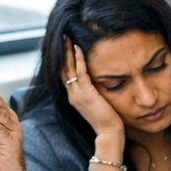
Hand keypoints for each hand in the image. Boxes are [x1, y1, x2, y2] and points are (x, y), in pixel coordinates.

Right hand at [61, 41, 125, 156]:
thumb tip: (96, 82)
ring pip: (69, 69)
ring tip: (67, 37)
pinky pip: (81, 73)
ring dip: (68, 52)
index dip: (63, 60)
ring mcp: (78, 94)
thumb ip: (92, 92)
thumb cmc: (107, 120)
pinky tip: (79, 48)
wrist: (109, 134)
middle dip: (61, 52)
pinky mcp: (87, 94)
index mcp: (73, 97)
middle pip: (62, 69)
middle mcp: (72, 95)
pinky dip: (79, 60)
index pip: (65, 75)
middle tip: (62, 36)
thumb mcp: (96, 103)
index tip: (63, 46)